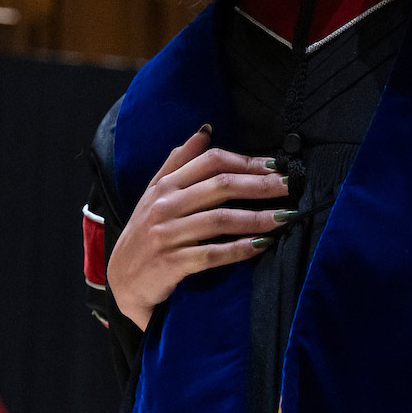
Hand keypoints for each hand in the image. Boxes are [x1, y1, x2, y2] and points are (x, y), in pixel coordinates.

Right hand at [105, 126, 289, 330]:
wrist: (121, 281)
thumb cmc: (145, 232)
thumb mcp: (154, 193)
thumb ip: (178, 161)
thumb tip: (206, 131)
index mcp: (165, 185)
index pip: (211, 162)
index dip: (247, 161)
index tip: (276, 165)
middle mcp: (165, 205)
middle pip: (221, 186)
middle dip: (260, 184)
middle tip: (290, 186)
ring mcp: (167, 235)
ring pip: (220, 219)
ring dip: (257, 218)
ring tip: (285, 216)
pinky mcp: (171, 263)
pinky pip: (212, 254)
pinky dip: (239, 249)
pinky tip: (262, 245)